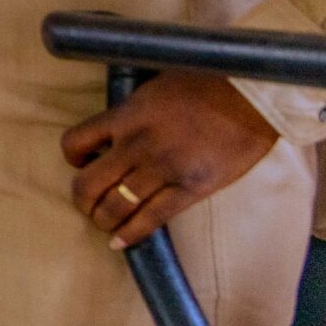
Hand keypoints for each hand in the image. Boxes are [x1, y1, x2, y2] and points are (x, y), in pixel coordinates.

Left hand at [61, 70, 279, 248]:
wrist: (252, 97)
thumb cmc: (205, 83)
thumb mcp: (153, 88)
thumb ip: (131, 112)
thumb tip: (114, 129)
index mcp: (125, 116)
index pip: (74, 143)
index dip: (72, 158)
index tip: (82, 163)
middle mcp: (136, 144)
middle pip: (88, 183)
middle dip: (83, 199)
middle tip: (89, 203)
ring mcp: (163, 169)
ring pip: (115, 207)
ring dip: (103, 219)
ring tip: (105, 222)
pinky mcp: (190, 188)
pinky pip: (151, 219)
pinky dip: (130, 234)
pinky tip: (120, 242)